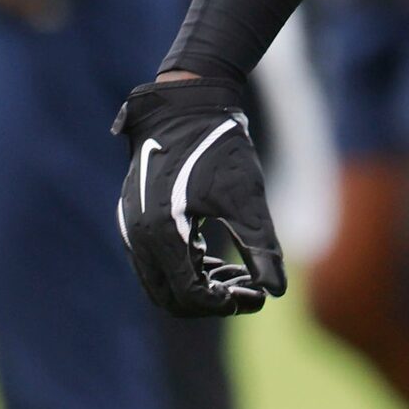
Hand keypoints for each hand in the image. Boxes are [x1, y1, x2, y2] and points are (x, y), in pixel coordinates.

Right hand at [114, 76, 285, 317]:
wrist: (186, 104)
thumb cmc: (219, 148)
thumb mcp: (246, 199)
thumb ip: (260, 248)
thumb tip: (276, 290)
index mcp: (162, 233)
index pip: (189, 295)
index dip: (224, 304)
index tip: (255, 295)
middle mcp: (138, 235)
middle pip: (170, 298)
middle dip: (211, 301)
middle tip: (248, 289)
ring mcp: (132, 226)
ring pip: (161, 282)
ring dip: (198, 286)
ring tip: (238, 272)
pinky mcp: (135, 216)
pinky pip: (155, 261)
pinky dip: (185, 267)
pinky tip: (215, 255)